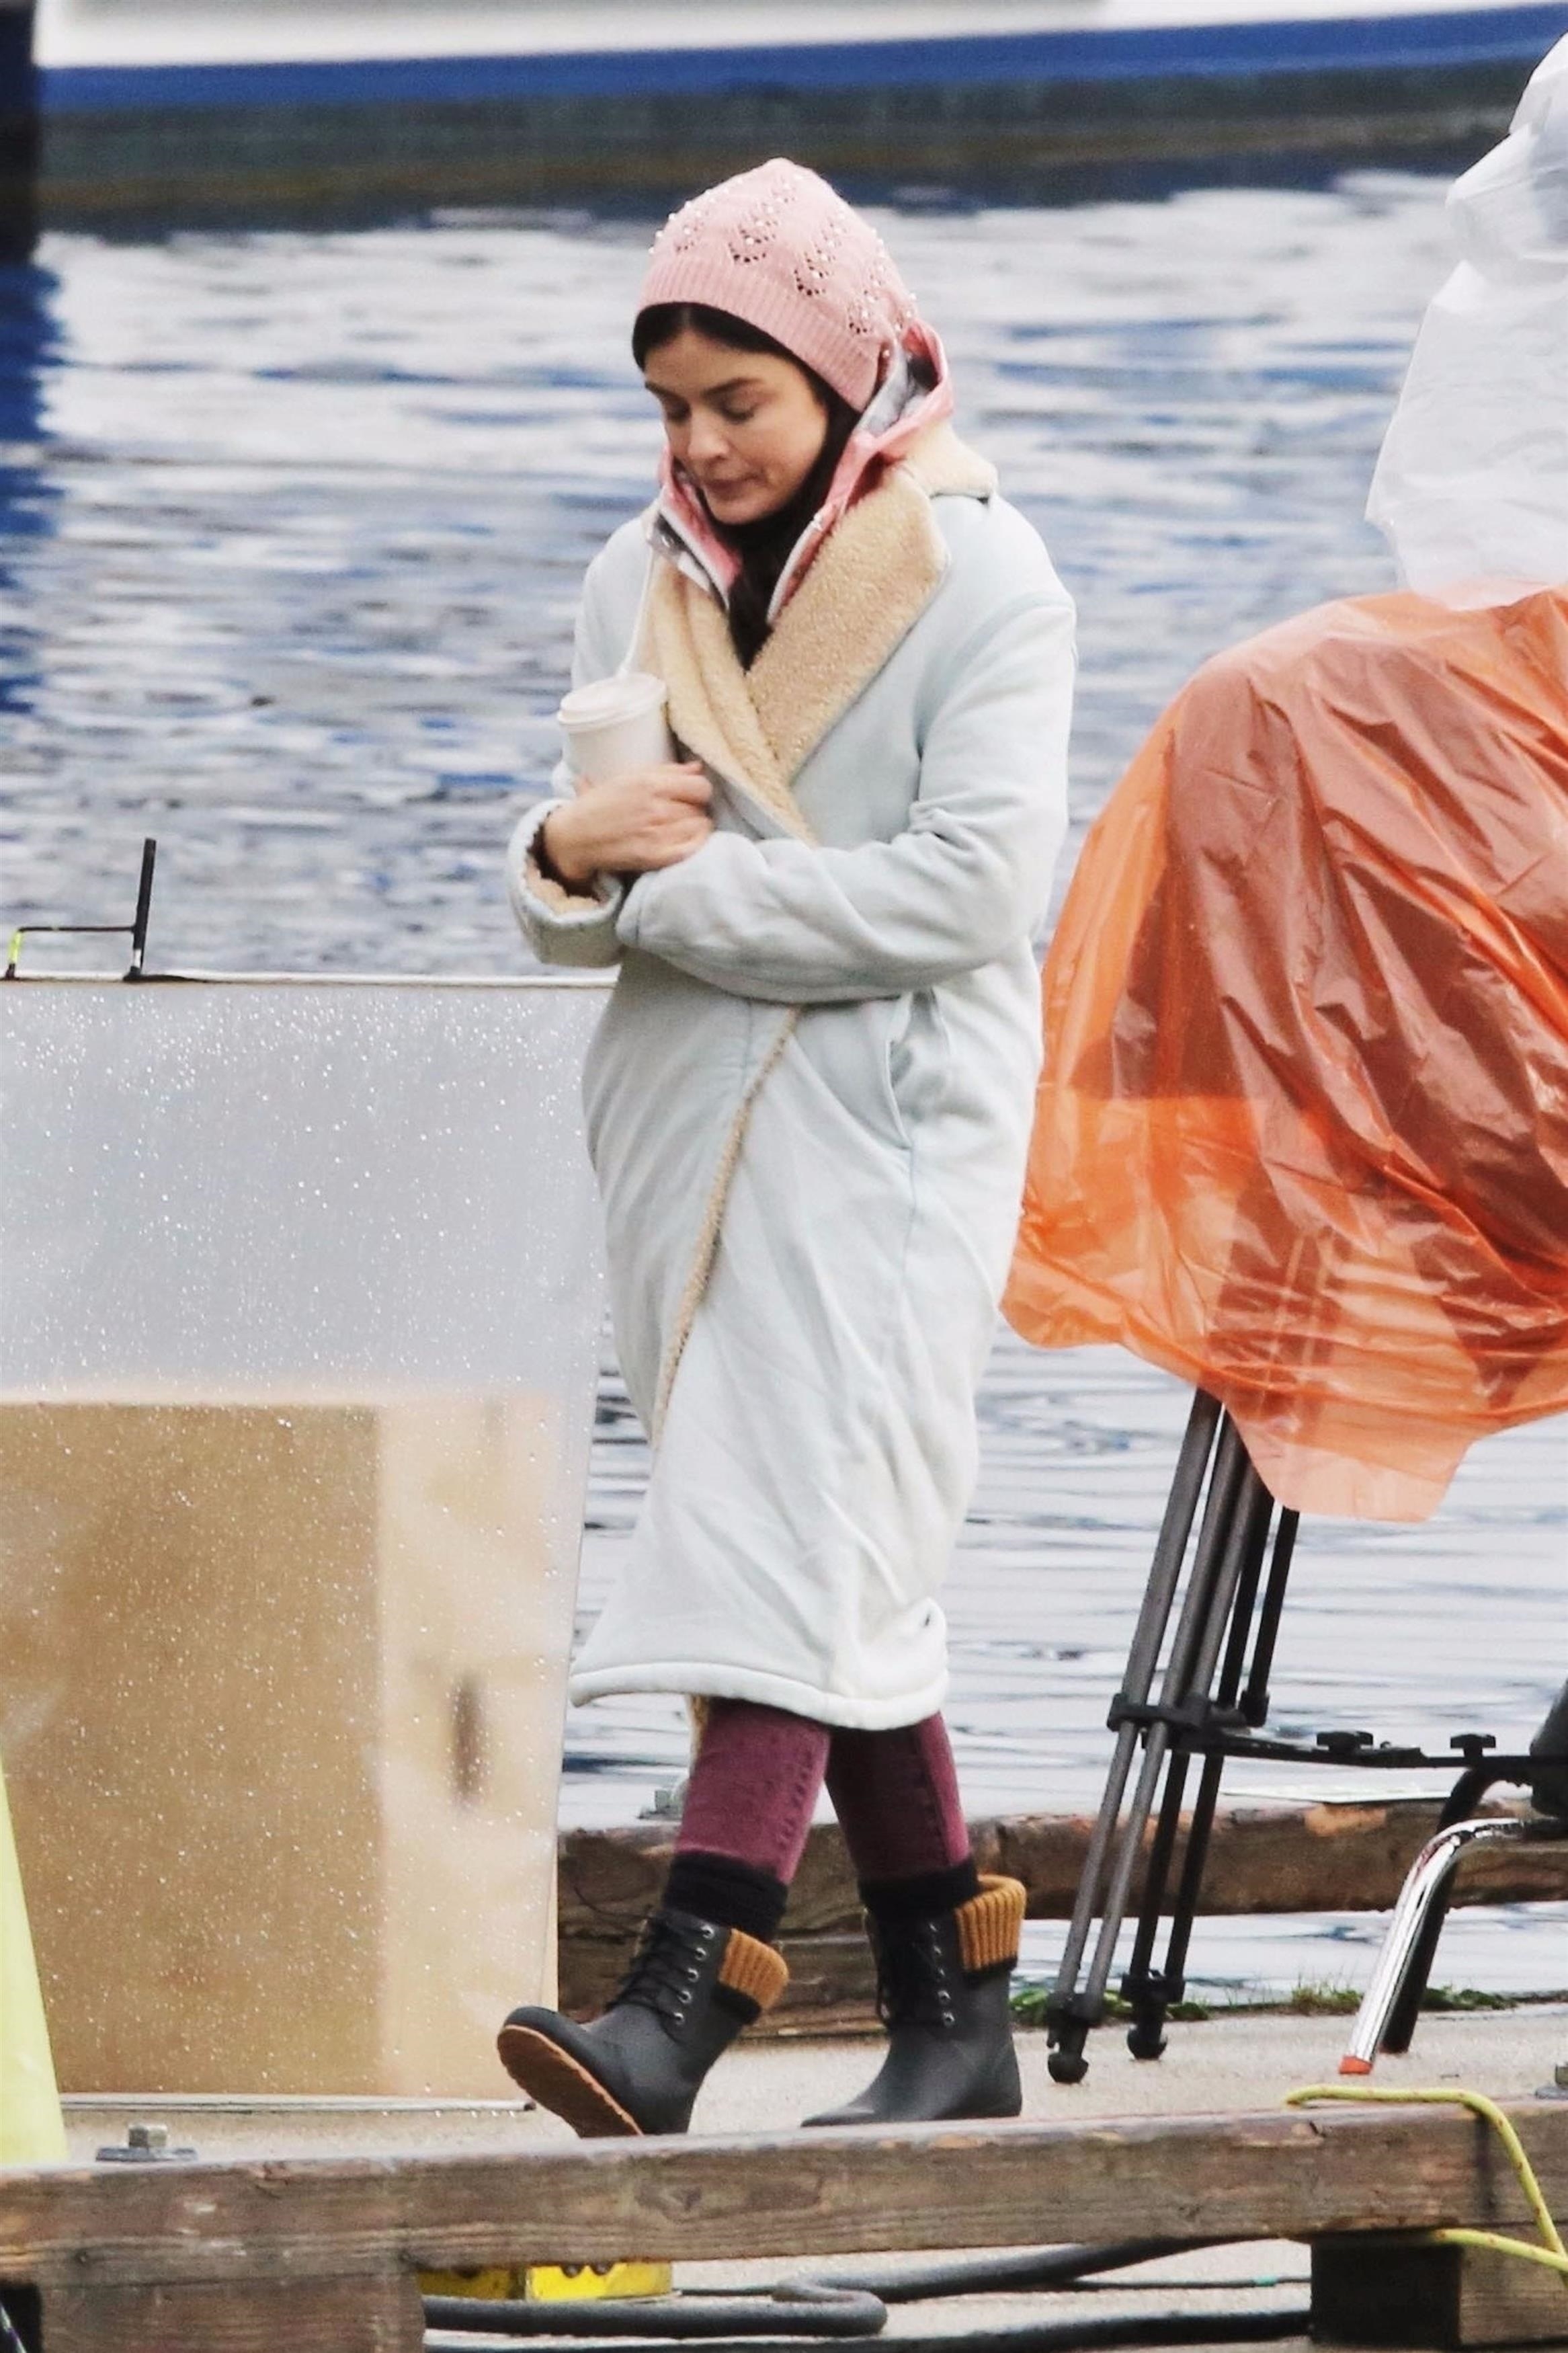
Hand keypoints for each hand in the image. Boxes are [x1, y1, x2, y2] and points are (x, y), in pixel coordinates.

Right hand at [544, 763, 712, 881]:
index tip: (690, 794)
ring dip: (693, 826)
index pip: (700, 785)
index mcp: (650, 783)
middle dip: (693, 808)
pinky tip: (686, 840)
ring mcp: (657, 833)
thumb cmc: (600, 804)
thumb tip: (698, 767)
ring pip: (699, 825)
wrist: (575, 837)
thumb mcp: (628, 777)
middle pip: (700, 806)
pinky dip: (695, 842)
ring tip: (679, 826)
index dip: (698, 790)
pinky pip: (693, 847)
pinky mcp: (655, 856)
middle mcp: (657, 807)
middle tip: (681, 812)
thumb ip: (665, 771)